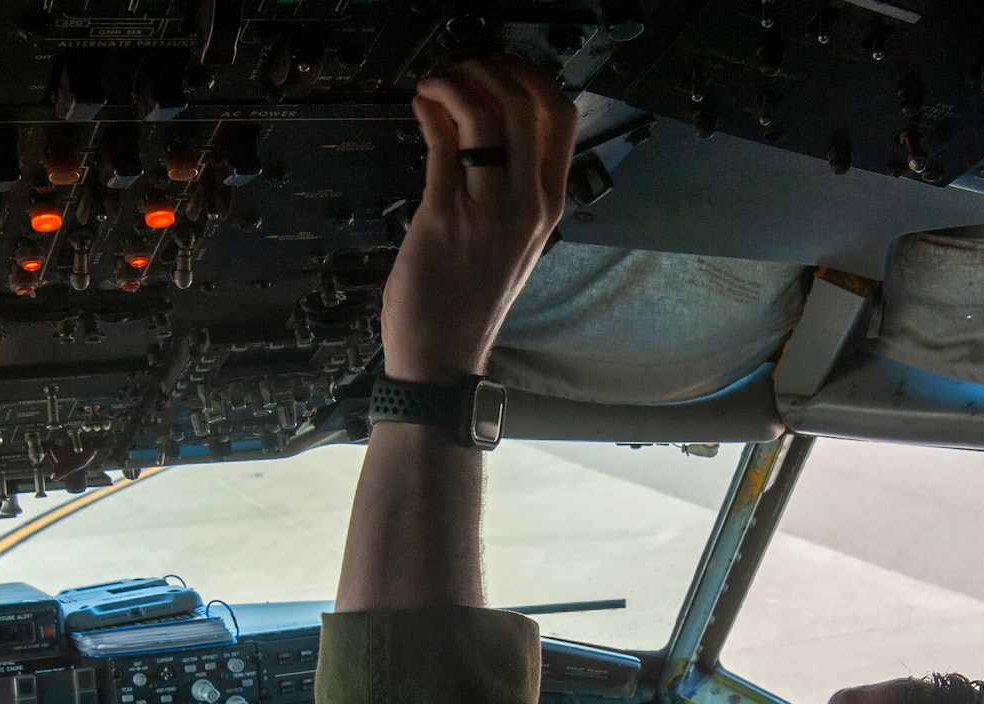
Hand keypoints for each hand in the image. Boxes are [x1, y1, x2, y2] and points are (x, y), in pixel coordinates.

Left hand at [380, 54, 577, 383]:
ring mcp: (487, 208)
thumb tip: (482, 126)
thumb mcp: (506, 240)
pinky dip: (430, 110)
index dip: (532, 78)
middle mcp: (525, 204)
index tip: (503, 69)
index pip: (562, 118)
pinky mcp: (445, 213)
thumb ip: (503, 186)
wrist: (442, 356)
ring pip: (487, 114)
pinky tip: (421, 106)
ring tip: (435, 83)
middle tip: (465, 67)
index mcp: (547, 206)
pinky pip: (443, 142)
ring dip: (457, 82)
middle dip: (493, 68)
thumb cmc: (467, 302)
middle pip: (530, 103)